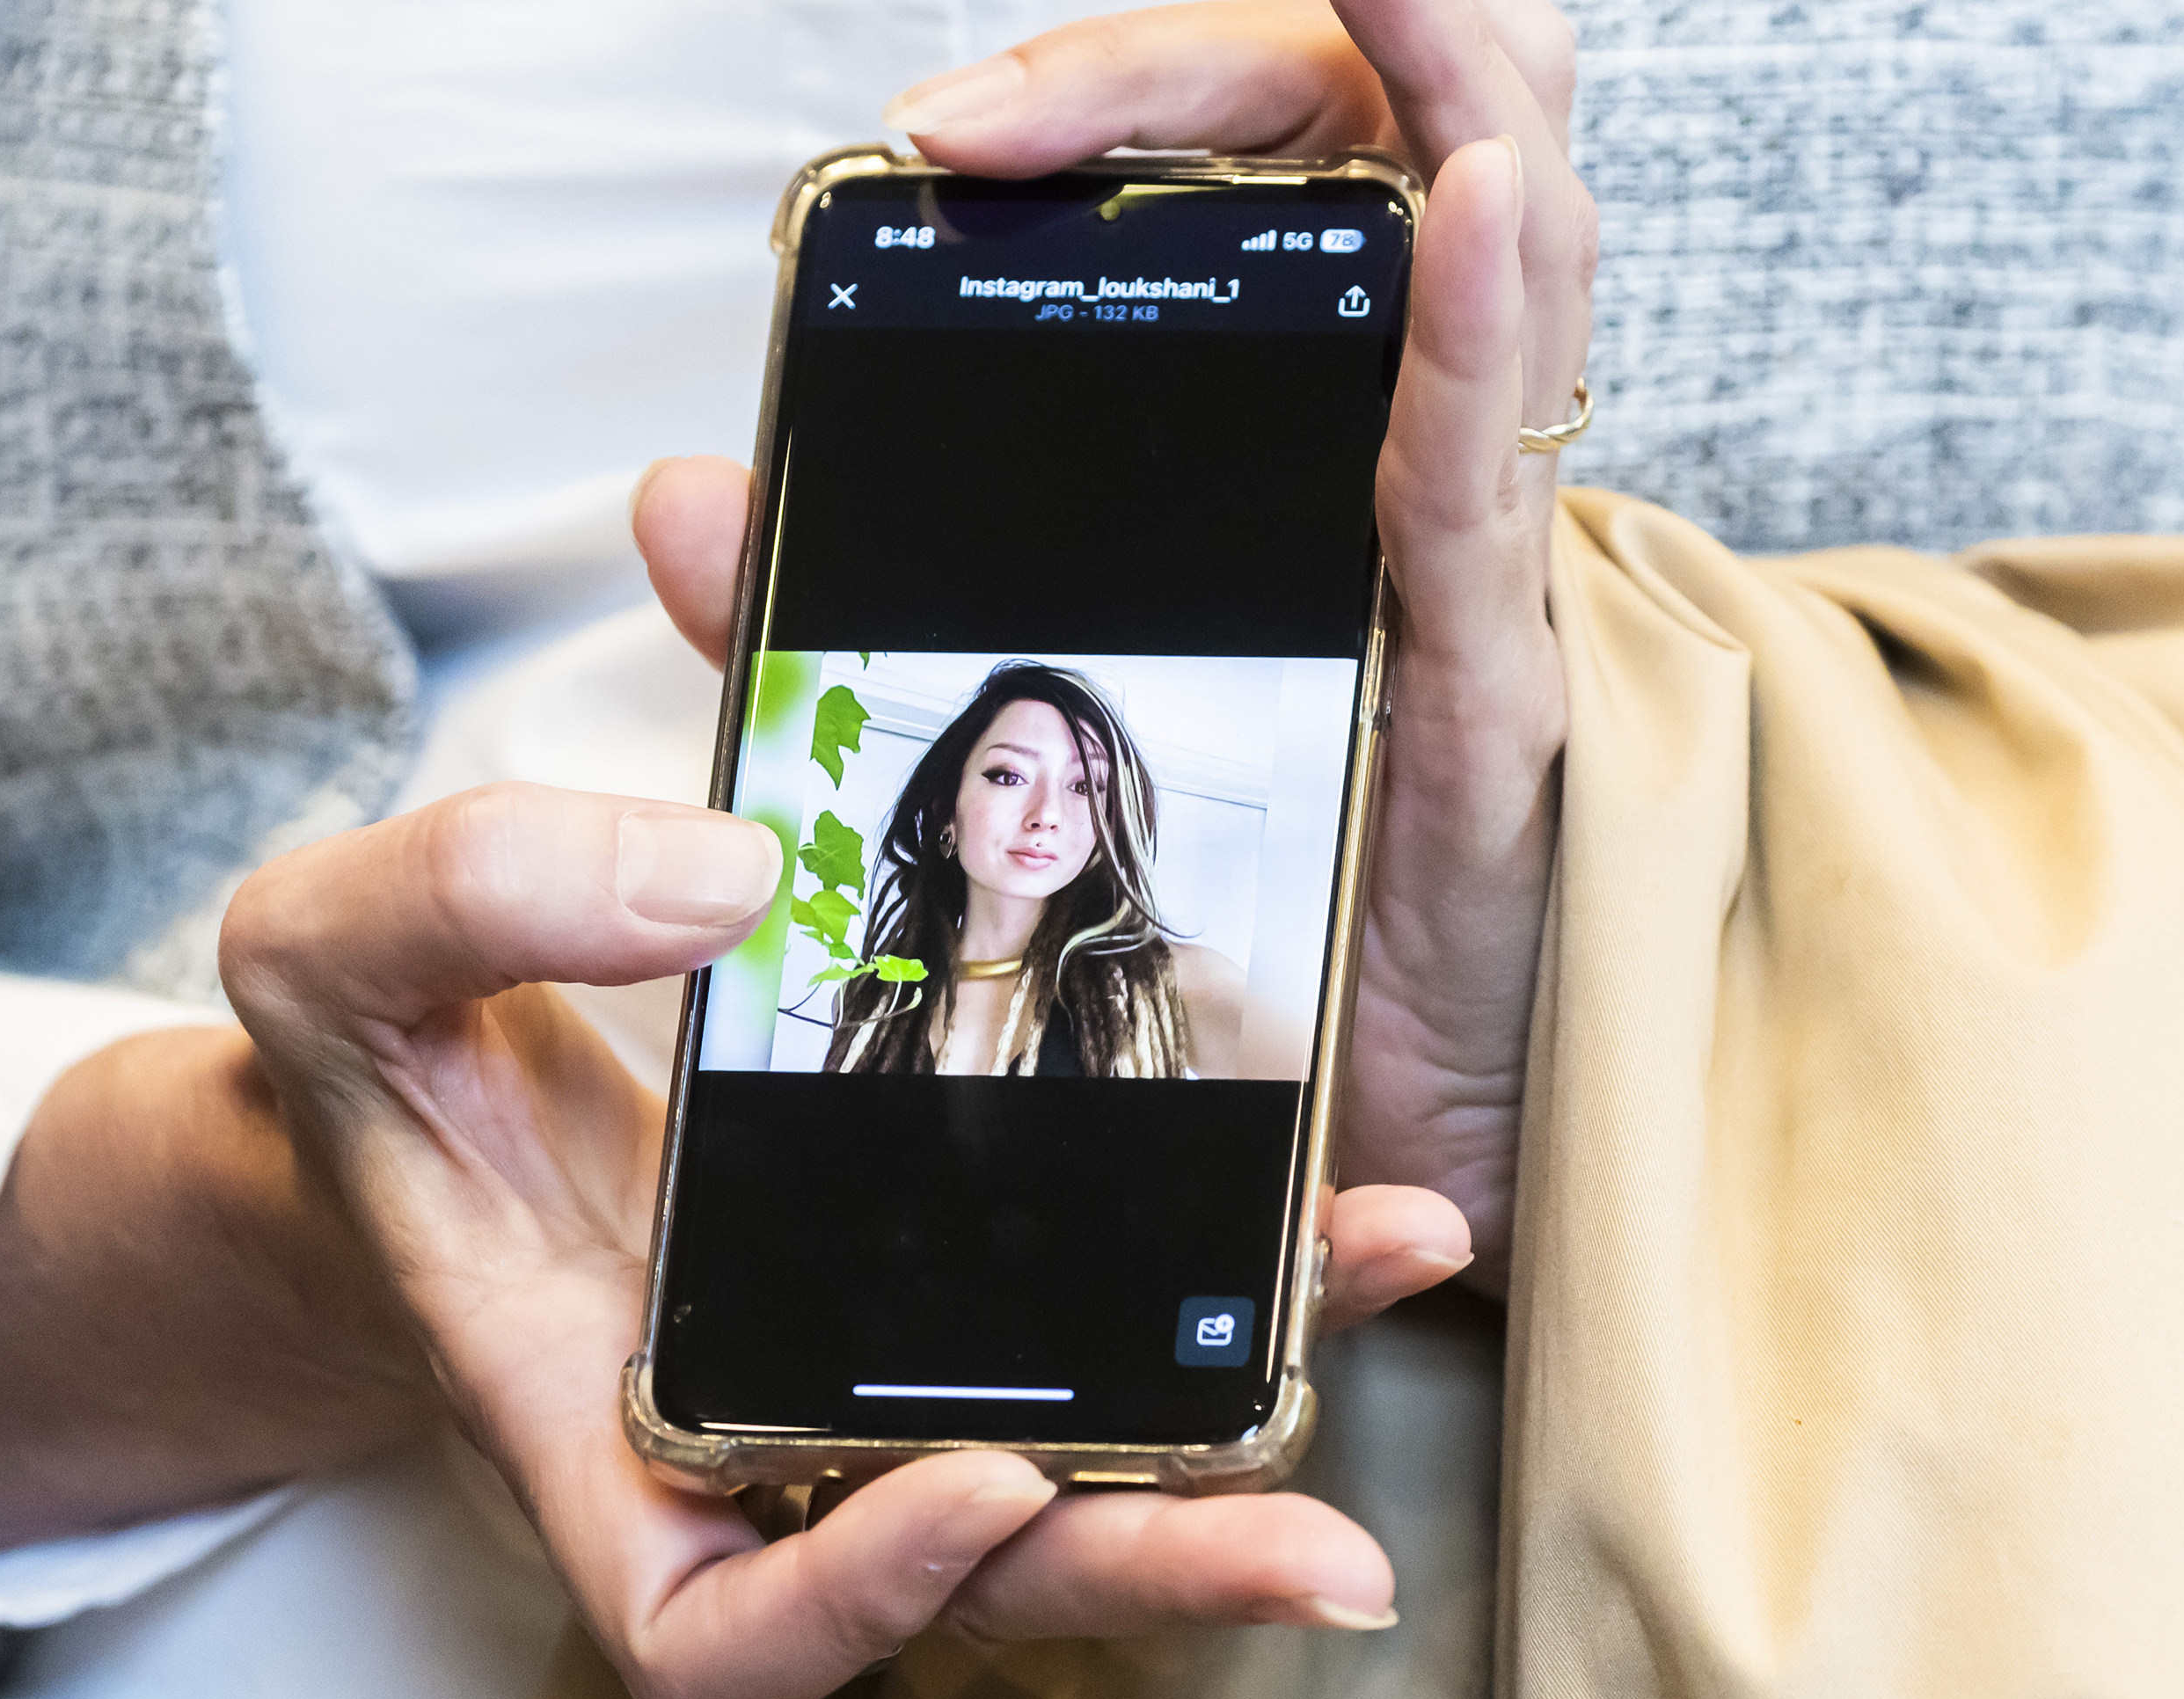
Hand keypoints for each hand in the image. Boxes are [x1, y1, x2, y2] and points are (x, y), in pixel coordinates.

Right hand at [212, 782, 1471, 1698]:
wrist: (439, 1073)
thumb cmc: (379, 1067)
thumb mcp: (335, 953)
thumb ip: (475, 896)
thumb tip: (726, 878)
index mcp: (588, 1429)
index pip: (710, 1631)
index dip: (853, 1606)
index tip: (979, 1489)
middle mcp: (756, 1440)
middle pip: (970, 1576)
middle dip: (1150, 1563)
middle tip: (1319, 1542)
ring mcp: (865, 1370)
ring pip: (1078, 1462)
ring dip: (1242, 1415)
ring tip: (1392, 1271)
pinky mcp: (948, 1283)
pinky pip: (1094, 1327)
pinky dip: (1216, 1282)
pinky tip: (1332, 1190)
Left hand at [647, 0, 1593, 1286]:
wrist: (1372, 1109)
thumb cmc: (1231, 894)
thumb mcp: (1018, 712)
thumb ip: (857, 595)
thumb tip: (679, 497)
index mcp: (1290, 421)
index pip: (1256, 156)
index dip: (1115, 88)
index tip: (936, 133)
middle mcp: (1398, 437)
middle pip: (1376, 130)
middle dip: (1213, 55)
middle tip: (1021, 100)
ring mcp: (1469, 536)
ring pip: (1504, 220)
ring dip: (1431, 54)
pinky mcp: (1493, 667)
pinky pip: (1499, 462)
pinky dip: (1487, 315)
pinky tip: (1467, 197)